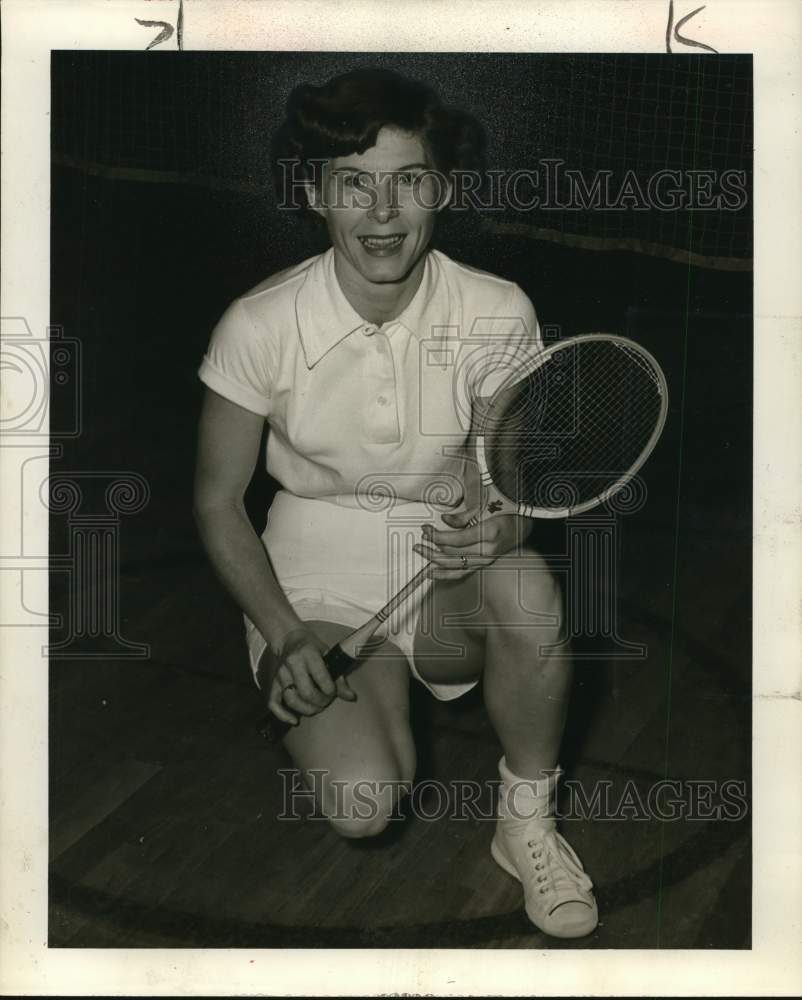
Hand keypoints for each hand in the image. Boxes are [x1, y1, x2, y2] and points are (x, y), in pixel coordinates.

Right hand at [267, 627, 356, 725]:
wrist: (290, 639)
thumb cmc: (313, 648)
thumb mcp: (328, 655)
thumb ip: (339, 677)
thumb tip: (351, 697)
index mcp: (308, 653)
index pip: (321, 678)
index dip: (330, 691)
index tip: (333, 692)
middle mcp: (292, 663)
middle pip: (306, 692)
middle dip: (320, 702)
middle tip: (326, 701)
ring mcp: (280, 674)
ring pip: (292, 700)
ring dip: (306, 710)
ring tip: (316, 708)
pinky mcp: (273, 682)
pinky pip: (273, 702)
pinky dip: (283, 715)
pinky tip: (294, 720)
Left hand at [412, 508, 529, 580]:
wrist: (524, 524)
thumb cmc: (505, 511)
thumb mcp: (486, 506)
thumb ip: (464, 516)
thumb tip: (444, 519)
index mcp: (489, 533)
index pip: (456, 540)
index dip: (437, 535)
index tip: (426, 529)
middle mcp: (488, 550)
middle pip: (453, 553)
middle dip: (433, 545)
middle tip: (421, 538)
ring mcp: (486, 559)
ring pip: (455, 565)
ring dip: (434, 560)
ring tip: (421, 552)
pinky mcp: (484, 564)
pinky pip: (462, 573)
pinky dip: (445, 574)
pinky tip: (431, 573)